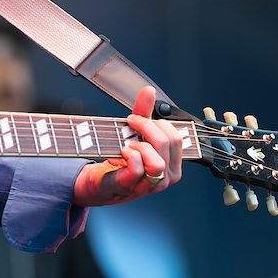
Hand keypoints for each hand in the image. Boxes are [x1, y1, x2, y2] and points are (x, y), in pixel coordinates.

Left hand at [71, 86, 183, 205]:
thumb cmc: (122, 160)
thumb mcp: (135, 134)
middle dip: (147, 127)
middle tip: (131, 123)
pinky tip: (123, 151)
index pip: (176, 138)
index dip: (157, 123)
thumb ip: (144, 113)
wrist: (101, 181)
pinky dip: (129, 155)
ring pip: (157, 161)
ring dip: (141, 145)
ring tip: (129, 143)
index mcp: (172, 164)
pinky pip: (137, 169)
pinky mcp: (130, 187)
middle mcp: (165, 176)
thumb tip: (149, 91)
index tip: (138, 119)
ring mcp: (149, 185)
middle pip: (167, 144)